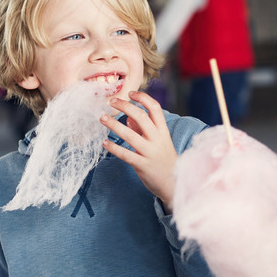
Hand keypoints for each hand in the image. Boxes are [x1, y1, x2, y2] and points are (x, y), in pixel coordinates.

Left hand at [100, 91, 177, 205]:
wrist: (174, 183)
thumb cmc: (163, 159)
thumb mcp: (158, 141)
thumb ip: (144, 130)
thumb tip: (128, 119)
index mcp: (163, 130)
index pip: (154, 108)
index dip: (142, 98)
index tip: (129, 93)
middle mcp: (158, 139)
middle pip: (141, 117)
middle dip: (125, 106)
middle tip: (111, 102)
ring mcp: (150, 152)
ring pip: (130, 135)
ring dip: (114, 124)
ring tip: (102, 118)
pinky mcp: (143, 165)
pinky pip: (126, 154)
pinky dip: (114, 148)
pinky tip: (104, 143)